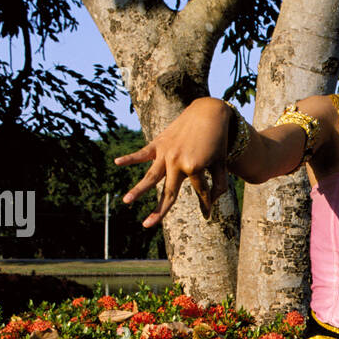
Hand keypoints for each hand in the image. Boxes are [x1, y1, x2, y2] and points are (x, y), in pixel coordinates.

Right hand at [113, 98, 230, 226]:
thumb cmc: (218, 141)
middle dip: (159, 211)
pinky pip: (143, 153)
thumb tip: (210, 203)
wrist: (209, 113)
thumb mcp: (221, 164)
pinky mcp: (159, 143)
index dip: (206, 203)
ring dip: (138, 189)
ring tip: (126, 201)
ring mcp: (166, 152)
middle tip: (146, 225)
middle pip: (168, 192)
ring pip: (151, 176)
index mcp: (194, 167)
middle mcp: (177, 161)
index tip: (207, 214)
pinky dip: (130, 158)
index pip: (199, 192)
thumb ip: (217, 184)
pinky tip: (117, 162)